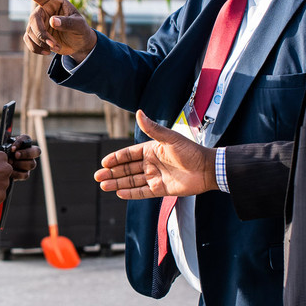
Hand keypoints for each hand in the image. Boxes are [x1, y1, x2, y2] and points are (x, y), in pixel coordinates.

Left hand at [3, 134, 38, 180]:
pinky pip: (26, 174)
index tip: (12, 147)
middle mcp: (28, 152)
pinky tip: (9, 172)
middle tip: (16, 155)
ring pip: (32, 164)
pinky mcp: (25, 173)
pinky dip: (17, 174)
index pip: (27, 139)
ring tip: (10, 163)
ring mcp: (28, 163)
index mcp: (22, 143)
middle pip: (36, 151)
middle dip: (26, 153)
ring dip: (20, 164)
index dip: (21, 142)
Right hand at [5, 0, 96, 61]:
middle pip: (33, 19)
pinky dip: (36, 49)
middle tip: (54, 45)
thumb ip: (67, 22)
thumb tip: (52, 21)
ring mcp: (38, 23)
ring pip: (30, 33)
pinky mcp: (35, 35)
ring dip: (41, 44)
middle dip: (41, 34)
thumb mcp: (79, 25)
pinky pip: (28, 41)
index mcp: (53, 1)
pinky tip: (48, 52)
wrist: (79, 43)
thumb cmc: (80, 29)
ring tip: (56, 48)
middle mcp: (43, 10)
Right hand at [94, 110, 217, 198]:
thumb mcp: (170, 138)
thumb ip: (153, 128)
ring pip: (132, 181)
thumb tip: (138, 112)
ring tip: (103, 186)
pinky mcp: (161, 189)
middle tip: (98, 176)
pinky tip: (119, 193)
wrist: (207, 169)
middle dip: (112, 172)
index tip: (104, 162)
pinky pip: (142, 192)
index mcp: (151, 150)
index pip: (129, 154)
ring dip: (117, 183)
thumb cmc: (190, 151)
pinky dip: (131, 193)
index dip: (116, 158)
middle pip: (127, 169)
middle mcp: (151, 163)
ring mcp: (155, 177)